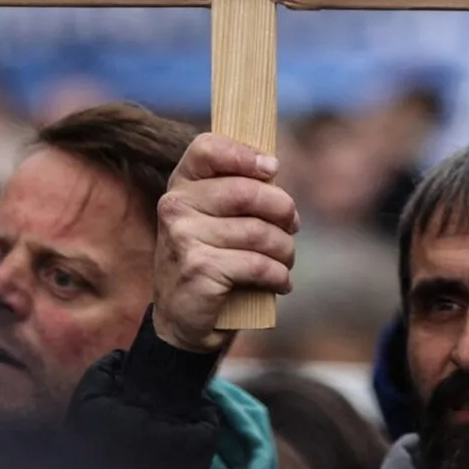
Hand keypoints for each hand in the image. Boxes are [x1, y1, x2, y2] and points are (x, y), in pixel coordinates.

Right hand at [150, 133, 299, 353]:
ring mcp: (184, 238)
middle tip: (292, 226)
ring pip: (259, 232)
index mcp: (180, 185)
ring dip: (285, 249)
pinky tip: (281, 282)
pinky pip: (258, 264)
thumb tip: (272, 169)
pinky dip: (279, 276)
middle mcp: (176, 206)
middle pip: (247, 192)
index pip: (207, 148)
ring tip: (286, 259)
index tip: (271, 168)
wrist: (181, 320)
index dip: (244, 154)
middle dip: (283, 210)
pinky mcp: (200, 270)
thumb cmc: (209, 260)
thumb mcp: (213, 219)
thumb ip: (235, 191)